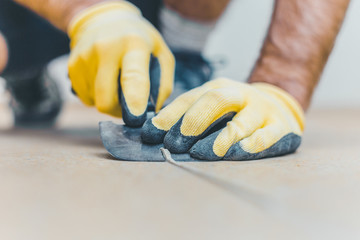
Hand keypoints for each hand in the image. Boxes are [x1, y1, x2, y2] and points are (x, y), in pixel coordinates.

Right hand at [68, 1, 173, 125]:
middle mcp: (105, 49)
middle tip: (129, 105)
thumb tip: (153, 113)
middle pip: (106, 99)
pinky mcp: (72, 65)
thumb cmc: (139, 41)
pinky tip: (104, 80)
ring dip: (108, 101)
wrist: (104, 19)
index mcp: (133, 45)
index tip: (136, 117)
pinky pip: (85, 97)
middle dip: (118, 111)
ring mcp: (85, 57)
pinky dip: (96, 96)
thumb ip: (163, 84)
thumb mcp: (161, 54)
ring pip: (95, 101)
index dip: (134, 100)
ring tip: (116, 83)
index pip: (132, 76)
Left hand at [141, 78, 304, 160]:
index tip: (150, 134)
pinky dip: (249, 146)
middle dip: (192, 122)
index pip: (190, 99)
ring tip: (201, 152)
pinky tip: (234, 154)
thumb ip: (189, 118)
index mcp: (218, 88)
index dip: (169, 116)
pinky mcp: (281, 127)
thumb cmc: (236, 112)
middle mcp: (239, 95)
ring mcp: (261, 110)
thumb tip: (154, 134)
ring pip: (241, 121)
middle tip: (173, 143)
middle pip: (215, 101)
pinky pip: (265, 137)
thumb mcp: (213, 108)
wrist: (279, 106)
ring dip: (220, 138)